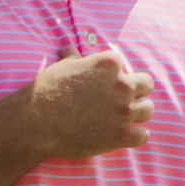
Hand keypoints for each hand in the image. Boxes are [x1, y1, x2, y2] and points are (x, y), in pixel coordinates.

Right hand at [25, 46, 154, 158]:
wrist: (36, 121)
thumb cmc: (46, 91)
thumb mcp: (61, 68)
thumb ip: (73, 58)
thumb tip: (69, 48)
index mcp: (110, 64)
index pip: (127, 68)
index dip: (118, 79)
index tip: (106, 88)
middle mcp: (123, 85)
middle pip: (146, 86)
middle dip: (136, 93)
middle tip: (120, 103)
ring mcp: (124, 110)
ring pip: (148, 110)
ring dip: (137, 114)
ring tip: (122, 120)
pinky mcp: (122, 135)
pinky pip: (143, 135)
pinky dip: (135, 136)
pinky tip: (123, 136)